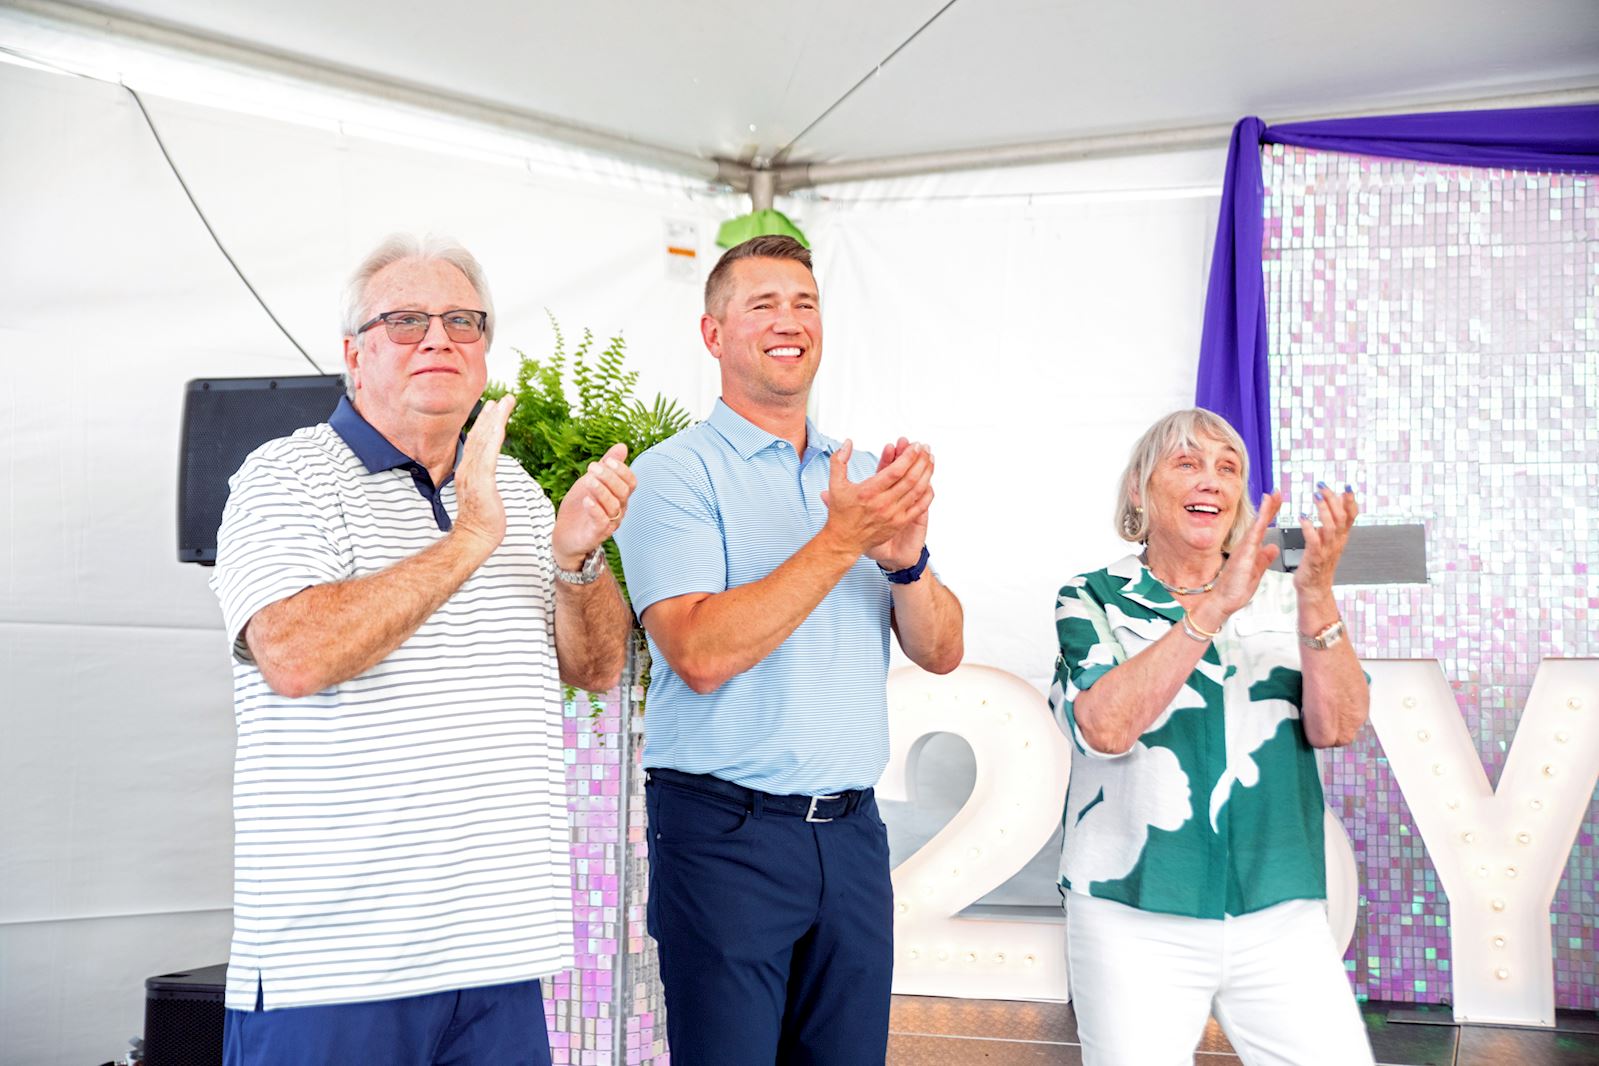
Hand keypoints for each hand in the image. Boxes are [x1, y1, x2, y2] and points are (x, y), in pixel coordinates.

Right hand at [452, 395, 514, 556]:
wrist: (475, 537)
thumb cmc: (482, 519)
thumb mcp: (482, 493)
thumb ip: (482, 478)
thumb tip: (486, 471)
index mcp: (468, 469)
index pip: (477, 441)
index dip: (485, 422)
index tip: (493, 407)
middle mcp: (467, 467)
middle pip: (480, 435)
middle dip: (492, 415)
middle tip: (504, 398)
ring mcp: (473, 474)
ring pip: (484, 440)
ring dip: (495, 420)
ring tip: (505, 403)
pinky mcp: (481, 481)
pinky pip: (488, 455)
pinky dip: (493, 437)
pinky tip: (500, 425)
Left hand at [552, 442, 635, 569]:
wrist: (564, 534)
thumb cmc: (580, 507)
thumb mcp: (591, 481)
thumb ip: (606, 466)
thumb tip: (622, 446)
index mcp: (620, 496)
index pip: (631, 482)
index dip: (622, 471)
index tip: (607, 460)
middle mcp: (619, 510)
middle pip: (623, 492)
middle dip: (609, 477)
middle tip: (592, 467)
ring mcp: (609, 523)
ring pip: (614, 506)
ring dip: (601, 491)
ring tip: (588, 480)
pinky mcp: (597, 534)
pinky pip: (602, 521)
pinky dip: (595, 509)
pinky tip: (586, 500)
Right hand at [819, 439, 931, 557]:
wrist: (844, 542)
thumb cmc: (841, 514)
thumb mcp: (835, 485)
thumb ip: (839, 461)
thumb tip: (847, 443)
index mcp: (868, 492)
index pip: (895, 470)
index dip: (908, 456)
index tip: (915, 446)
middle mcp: (883, 503)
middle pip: (910, 478)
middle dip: (921, 460)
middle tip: (925, 448)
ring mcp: (893, 514)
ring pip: (917, 490)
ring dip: (926, 473)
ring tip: (930, 460)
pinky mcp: (899, 523)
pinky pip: (919, 507)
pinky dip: (927, 493)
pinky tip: (929, 482)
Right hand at [1200, 492, 1282, 625]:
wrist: (1223, 602)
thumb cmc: (1235, 589)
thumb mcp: (1257, 571)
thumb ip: (1264, 558)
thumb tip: (1273, 547)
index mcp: (1251, 549)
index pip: (1263, 527)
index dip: (1271, 513)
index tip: (1278, 499)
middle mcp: (1246, 546)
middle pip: (1260, 522)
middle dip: (1269, 506)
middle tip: (1277, 491)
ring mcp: (1244, 549)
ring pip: (1256, 525)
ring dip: (1265, 510)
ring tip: (1272, 496)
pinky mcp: (1243, 555)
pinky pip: (1253, 536)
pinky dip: (1259, 524)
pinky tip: (1264, 516)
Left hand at [1294, 483, 1358, 597]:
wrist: (1314, 589)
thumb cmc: (1318, 565)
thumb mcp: (1330, 542)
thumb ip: (1332, 525)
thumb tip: (1332, 506)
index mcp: (1341, 537)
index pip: (1351, 516)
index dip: (1351, 501)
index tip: (1348, 487)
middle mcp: (1336, 542)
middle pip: (1341, 517)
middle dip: (1333, 500)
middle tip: (1322, 486)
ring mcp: (1327, 550)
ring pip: (1330, 527)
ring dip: (1323, 510)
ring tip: (1315, 497)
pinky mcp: (1314, 558)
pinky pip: (1314, 541)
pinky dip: (1309, 528)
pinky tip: (1302, 518)